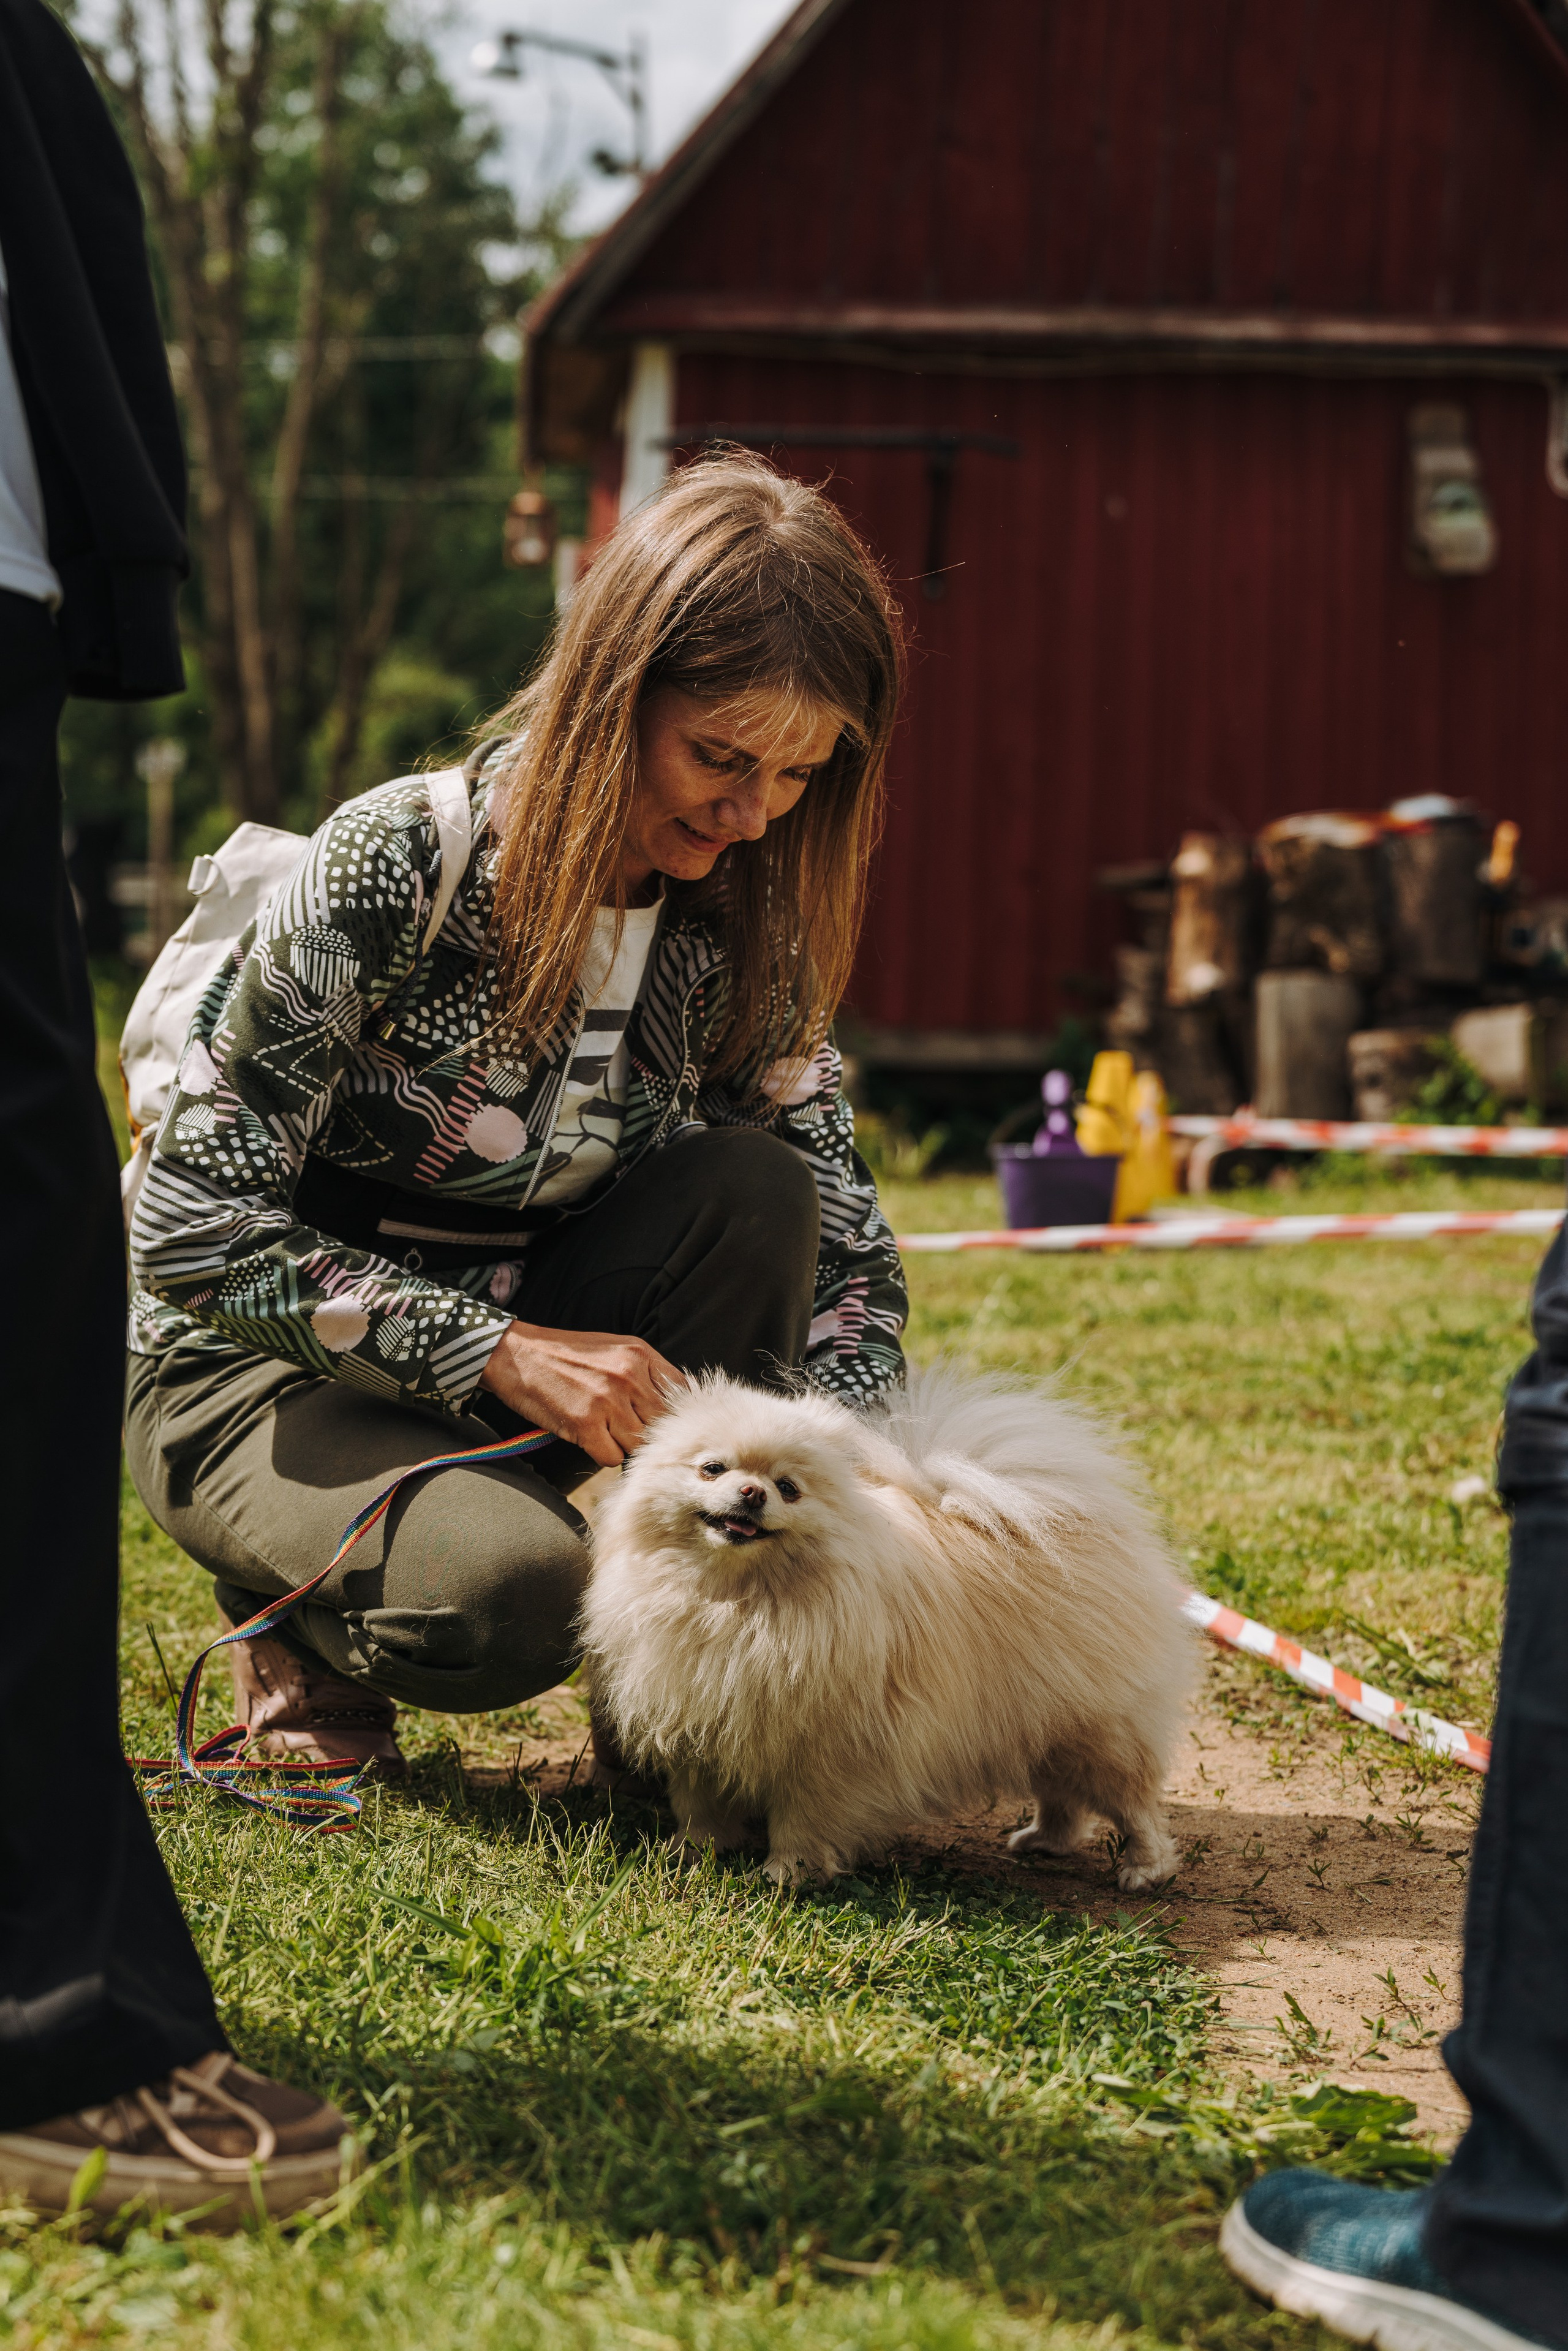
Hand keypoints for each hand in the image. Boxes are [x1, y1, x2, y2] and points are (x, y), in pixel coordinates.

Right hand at [479, 1320, 682, 1465]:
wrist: (516, 1355)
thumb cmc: (565, 1356)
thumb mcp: (614, 1349)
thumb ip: (646, 1372)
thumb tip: (674, 1405)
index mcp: (639, 1354)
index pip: (681, 1393)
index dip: (675, 1413)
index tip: (665, 1422)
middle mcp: (628, 1376)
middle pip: (662, 1424)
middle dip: (649, 1433)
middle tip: (627, 1431)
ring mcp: (608, 1401)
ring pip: (638, 1444)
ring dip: (623, 1445)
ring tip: (604, 1431)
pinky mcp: (585, 1424)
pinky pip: (612, 1458)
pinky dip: (603, 1454)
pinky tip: (589, 1438)